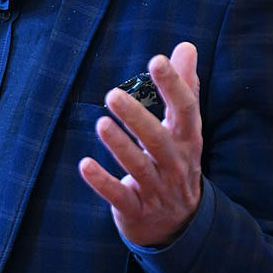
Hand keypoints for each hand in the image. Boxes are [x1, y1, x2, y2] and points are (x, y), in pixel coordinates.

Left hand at [79, 42, 202, 246]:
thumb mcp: (185, 128)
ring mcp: (157, 189)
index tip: (157, 60)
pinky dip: (102, 182)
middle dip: (137, 118)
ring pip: (139, 168)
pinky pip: (120, 196)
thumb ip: (185, 88)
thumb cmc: (177, 162)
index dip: (173, 85)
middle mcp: (175, 164)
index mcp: (187, 139)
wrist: (180, 226)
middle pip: (158, 140)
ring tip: (101, 124)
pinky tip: (84, 165)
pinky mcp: (136, 210)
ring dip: (120, 146)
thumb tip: (186, 47)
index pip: (186, 109)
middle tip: (112, 95)